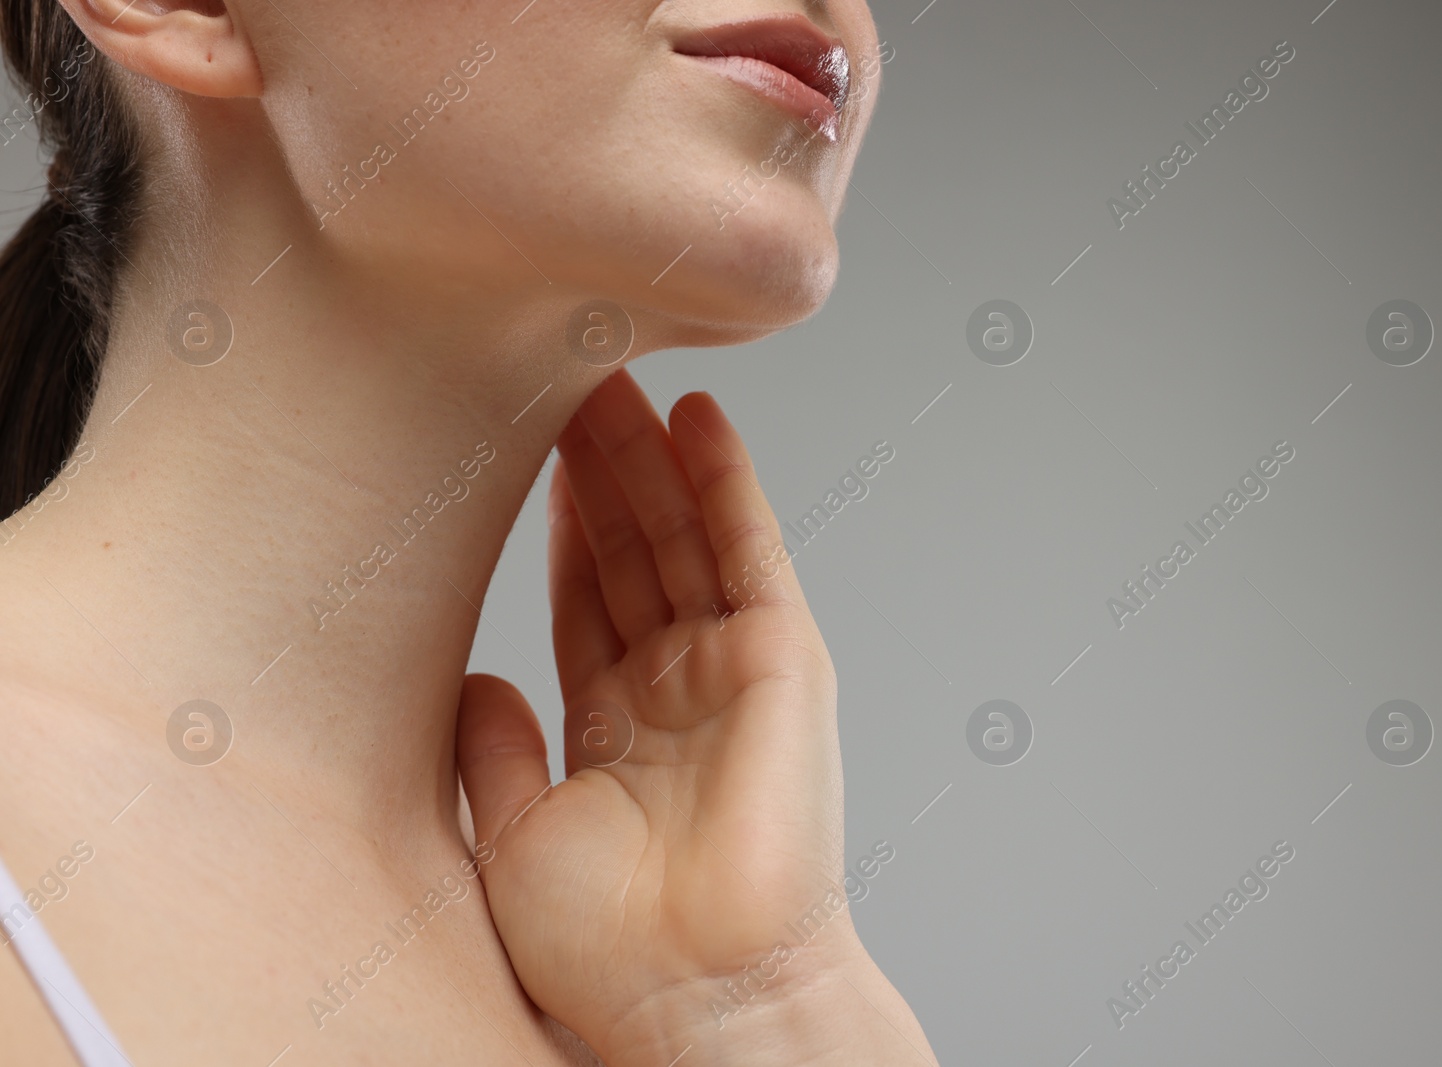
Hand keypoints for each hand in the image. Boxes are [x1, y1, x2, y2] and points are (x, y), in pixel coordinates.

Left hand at [455, 370, 935, 1065]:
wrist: (700, 993)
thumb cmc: (614, 949)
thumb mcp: (516, 835)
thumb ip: (495, 749)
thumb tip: (478, 676)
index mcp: (620, 727)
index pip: (585, 599)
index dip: (556, 525)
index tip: (520, 450)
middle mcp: (680, 687)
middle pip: (631, 552)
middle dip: (596, 469)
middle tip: (557, 378)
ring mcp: (734, 667)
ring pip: (683, 535)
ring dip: (648, 456)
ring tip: (609, 373)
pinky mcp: (782, 657)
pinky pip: (750, 550)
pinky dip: (727, 481)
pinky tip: (699, 418)